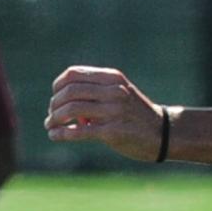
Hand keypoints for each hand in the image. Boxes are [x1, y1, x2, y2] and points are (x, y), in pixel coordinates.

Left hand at [45, 66, 164, 161]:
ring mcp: (114, 111)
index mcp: (113, 78)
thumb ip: (94, 90)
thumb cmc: (134, 113)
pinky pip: (79, 131)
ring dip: (54, 119)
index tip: (55, 98)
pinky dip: (61, 134)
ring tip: (50, 126)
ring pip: (71, 110)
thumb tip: (61, 100)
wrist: (161, 132)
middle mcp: (113, 91)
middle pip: (69, 92)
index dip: (57, 86)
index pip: (73, 74)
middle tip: (51, 115)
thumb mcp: (119, 92)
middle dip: (54, 104)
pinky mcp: (113, 132)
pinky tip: (55, 135)